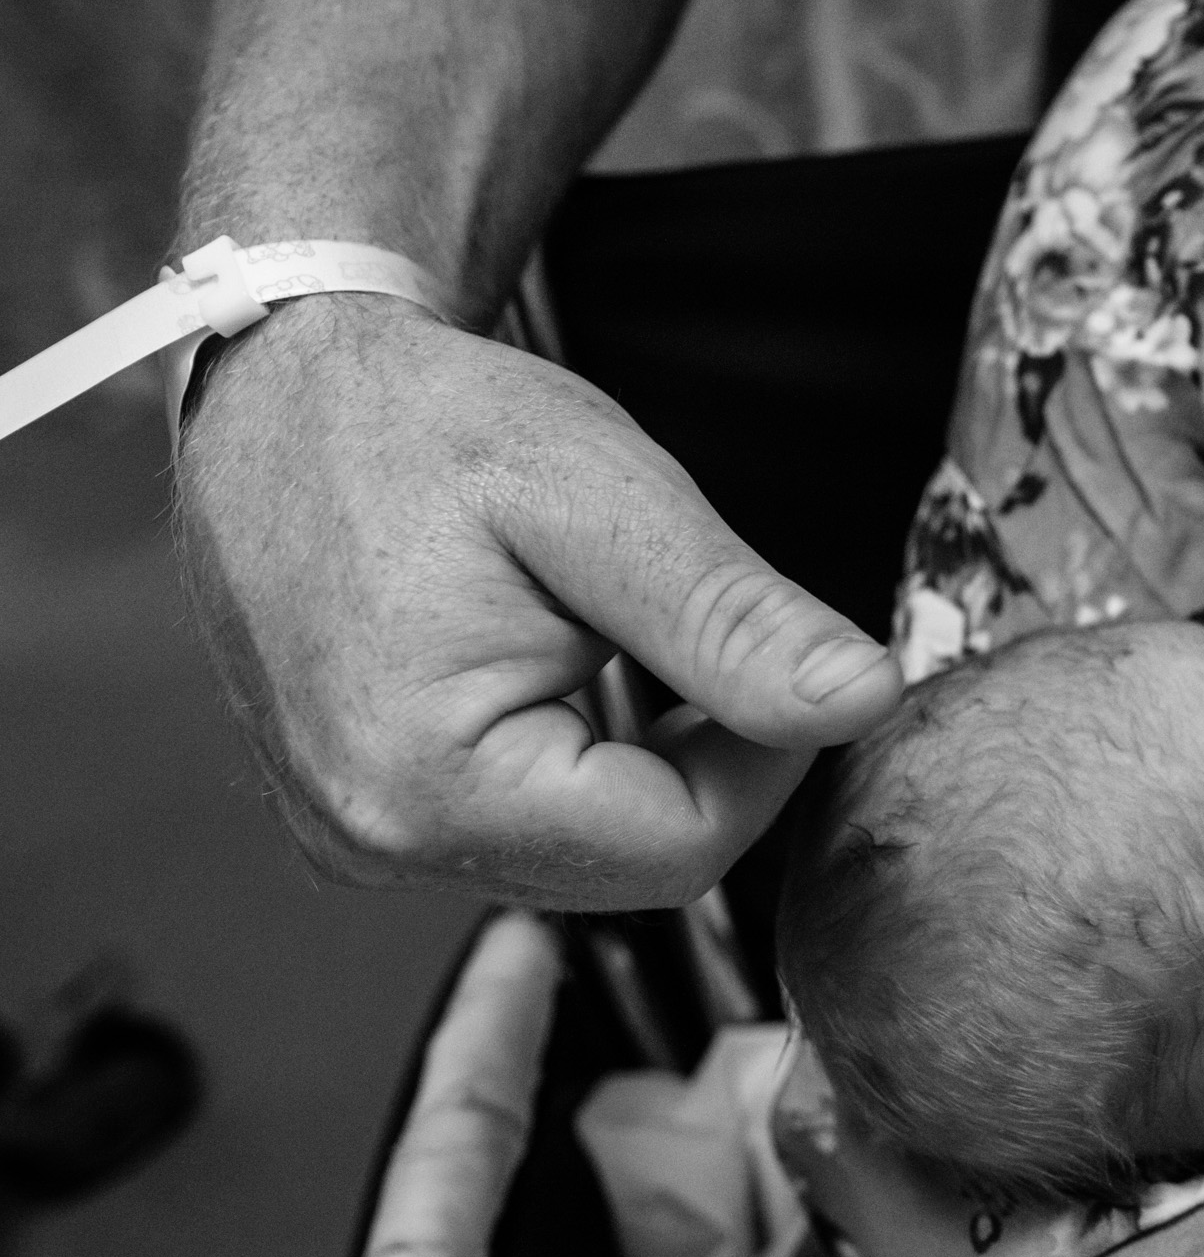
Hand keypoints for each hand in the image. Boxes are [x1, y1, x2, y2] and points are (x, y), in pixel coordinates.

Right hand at [176, 295, 902, 907]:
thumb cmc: (428, 425)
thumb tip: (865, 702)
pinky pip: (529, 827)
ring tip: (606, 624)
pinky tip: (563, 660)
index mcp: (427, 785)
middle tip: (691, 622)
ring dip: (642, 753)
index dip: (767, 756)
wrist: (286, 393)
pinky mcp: (369, 815)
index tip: (764, 645)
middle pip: (637, 863)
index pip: (686, 848)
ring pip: (590, 851)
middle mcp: (377, 841)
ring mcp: (361, 837)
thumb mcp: (607, 502)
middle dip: (703, 756)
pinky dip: (582, 759)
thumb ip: (736, 622)